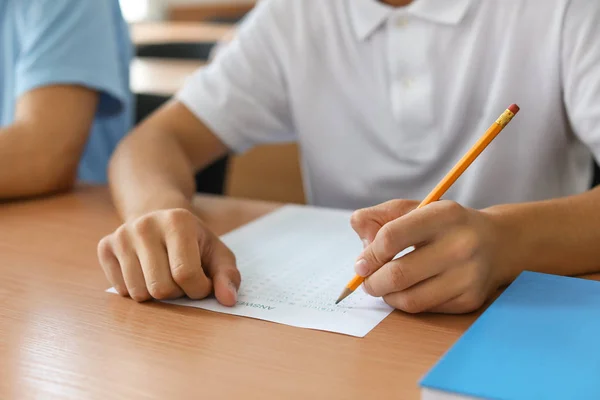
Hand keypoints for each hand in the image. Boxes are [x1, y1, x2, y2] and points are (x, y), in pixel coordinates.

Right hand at [98, 208, 239, 305]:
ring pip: (139, 293)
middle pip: (161, 288)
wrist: (161, 221)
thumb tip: (228, 300)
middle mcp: (145, 225)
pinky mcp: (105, 246)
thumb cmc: (194, 243)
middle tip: (181, 279)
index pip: (186, 275)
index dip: (199, 289)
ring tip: (164, 274)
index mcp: (178, 221)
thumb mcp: (217, 254)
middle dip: (177, 293)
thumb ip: (227, 276)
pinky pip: (121, 290)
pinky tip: (145, 273)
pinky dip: (137, 291)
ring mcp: (122, 235)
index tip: (203, 283)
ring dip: (157, 295)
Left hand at [350, 199, 506, 313]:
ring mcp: (468, 275)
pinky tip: (408, 290)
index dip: (369, 254)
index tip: (361, 263)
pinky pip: (425, 309)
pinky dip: (408, 303)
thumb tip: (361, 241)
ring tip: (385, 286)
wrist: (496, 243)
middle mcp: (460, 245)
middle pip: (398, 274)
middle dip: (372, 282)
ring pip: (410, 299)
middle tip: (367, 281)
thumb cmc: (444, 225)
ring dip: (388, 296)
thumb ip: (379, 217)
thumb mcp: (414, 209)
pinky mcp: (471, 299)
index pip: (391, 237)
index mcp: (443, 215)